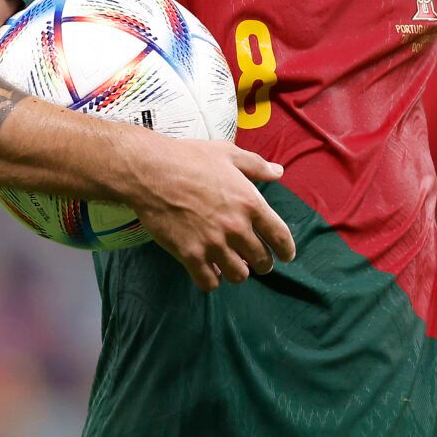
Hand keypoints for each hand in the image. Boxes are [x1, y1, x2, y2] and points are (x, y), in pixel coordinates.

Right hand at [124, 138, 296, 291]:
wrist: (150, 171)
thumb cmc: (189, 158)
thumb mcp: (228, 154)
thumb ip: (256, 165)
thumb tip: (279, 172)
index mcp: (250, 203)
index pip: (280, 237)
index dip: (286, 250)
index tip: (286, 256)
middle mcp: (236, 227)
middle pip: (262, 261)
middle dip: (262, 264)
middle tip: (256, 261)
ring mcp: (213, 243)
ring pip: (238, 275)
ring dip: (238, 272)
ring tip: (232, 265)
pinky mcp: (190, 255)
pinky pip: (209, 282)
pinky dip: (212, 280)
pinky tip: (209, 272)